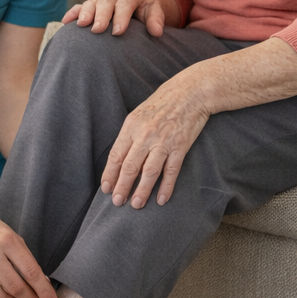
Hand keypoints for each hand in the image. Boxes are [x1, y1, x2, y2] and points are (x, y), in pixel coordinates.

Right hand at [61, 0, 176, 36]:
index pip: (126, 3)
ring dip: (85, 13)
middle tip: (98, 30)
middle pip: (106, 2)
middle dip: (101, 15)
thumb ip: (156, 19)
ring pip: (91, 2)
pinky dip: (72, 13)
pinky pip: (80, 6)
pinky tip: (65, 22)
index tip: (118, 32)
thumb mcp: (155, 10)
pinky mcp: (92, 4)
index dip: (121, 17)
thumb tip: (157, 31)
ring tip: (81, 25)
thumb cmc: (147, 8)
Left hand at [99, 72, 210, 207]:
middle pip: (130, 166)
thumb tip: (119, 157)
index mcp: (131, 126)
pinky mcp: (180, 146)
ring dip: (141, 191)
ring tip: (136, 205)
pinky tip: (161, 199)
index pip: (116, 155)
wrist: (190, 92)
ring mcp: (163, 141)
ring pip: (149, 172)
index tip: (106, 189)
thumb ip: (130, 134)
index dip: (110, 174)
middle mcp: (145, 135)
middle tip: (117, 202)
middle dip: (122, 186)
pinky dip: (166, 187)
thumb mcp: (139, 114)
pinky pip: (171, 171)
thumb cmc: (162, 103)